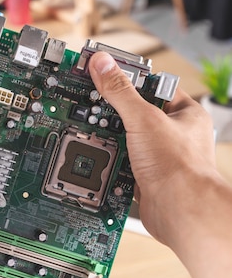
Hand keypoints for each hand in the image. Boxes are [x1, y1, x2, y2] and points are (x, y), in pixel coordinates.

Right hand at [88, 52, 216, 245]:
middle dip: (114, 115)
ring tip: (93, 133)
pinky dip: (109, 163)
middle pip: (135, 115)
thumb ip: (121, 91)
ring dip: (109, 141)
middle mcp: (174, 135)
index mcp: (184, 114)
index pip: (153, 86)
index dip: (129, 81)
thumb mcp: (144, 119)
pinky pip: (121, 164)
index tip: (103, 76)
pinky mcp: (145, 178)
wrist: (180, 212)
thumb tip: (103, 65)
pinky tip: (99, 159)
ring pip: (127, 141)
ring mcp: (159, 157)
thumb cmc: (180, 167)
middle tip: (92, 108)